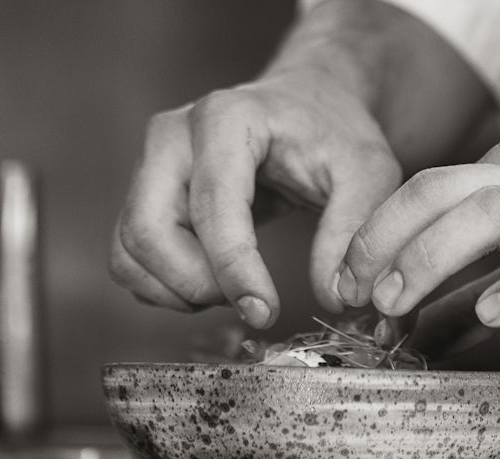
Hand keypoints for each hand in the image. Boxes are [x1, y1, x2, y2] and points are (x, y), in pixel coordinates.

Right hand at [110, 72, 400, 327]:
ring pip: (131, 249)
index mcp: (226, 119)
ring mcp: (150, 163)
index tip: (264, 312)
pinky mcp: (144, 193)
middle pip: (148, 230)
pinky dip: (164, 287)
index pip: (211, 205)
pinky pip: (129, 257)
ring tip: (237, 290)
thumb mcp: (369, 172)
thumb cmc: (334, 133)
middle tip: (251, 302)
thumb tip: (334, 294)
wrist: (308, 106)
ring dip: (178, 291)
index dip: (233, 269)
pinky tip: (214, 283)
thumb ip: (351, 232)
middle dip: (196, 284)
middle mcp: (173, 135)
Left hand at [335, 136, 499, 344]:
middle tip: (360, 290)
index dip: (381, 232)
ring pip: (495, 210)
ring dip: (435, 254)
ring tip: (400, 300)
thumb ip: (487, 274)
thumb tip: (423, 317)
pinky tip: (490, 312)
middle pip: (449, 188)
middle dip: (390, 237)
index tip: (350, 280)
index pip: (433, 186)